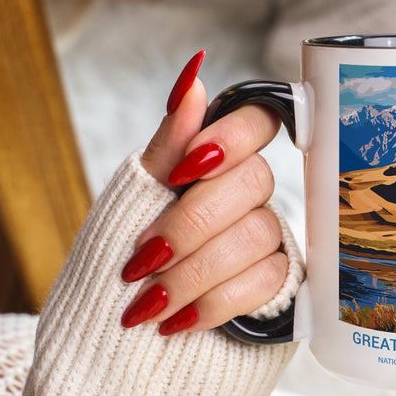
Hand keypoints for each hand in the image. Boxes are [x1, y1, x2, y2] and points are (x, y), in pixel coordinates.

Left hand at [120, 52, 288, 335]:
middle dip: (190, 224)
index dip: (229, 138)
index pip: (258, 119)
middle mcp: (248, 190)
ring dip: (194, 273)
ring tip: (149, 301)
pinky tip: (177, 320)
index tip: (182, 171)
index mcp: (216, 156)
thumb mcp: (137, 192)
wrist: (119, 322)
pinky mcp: (276, 278)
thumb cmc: (128, 249)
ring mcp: (266, 233)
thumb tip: (193, 72)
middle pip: (253, 182)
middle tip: (145, 257)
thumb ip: (171, 138)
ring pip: (256, 235)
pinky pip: (263, 281)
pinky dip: (213, 304)